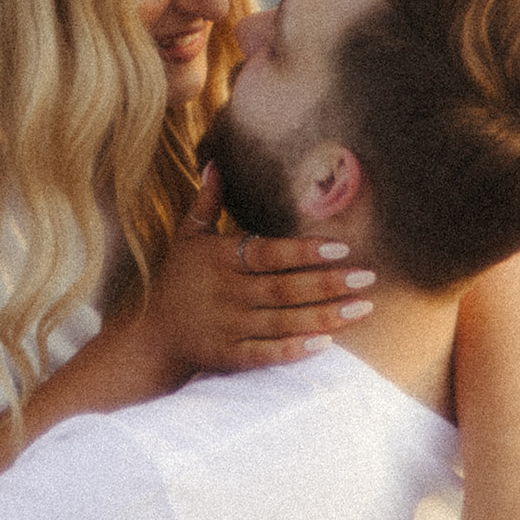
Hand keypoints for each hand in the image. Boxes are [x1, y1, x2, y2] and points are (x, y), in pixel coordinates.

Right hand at [138, 164, 375, 374]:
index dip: (304, 251)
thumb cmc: (176, 280)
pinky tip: (327, 343)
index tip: (341, 248)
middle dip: (327, 283)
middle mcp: (225, 293)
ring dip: (326, 316)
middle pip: (283, 289)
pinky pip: (267, 354)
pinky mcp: (229, 356)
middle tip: (367, 276)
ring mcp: (228, 327)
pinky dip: (295, 350)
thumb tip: (215, 163)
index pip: (267, 253)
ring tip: (362, 307)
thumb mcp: (186, 238)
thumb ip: (206, 203)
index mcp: (218, 260)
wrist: (152, 336)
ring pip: (283, 322)